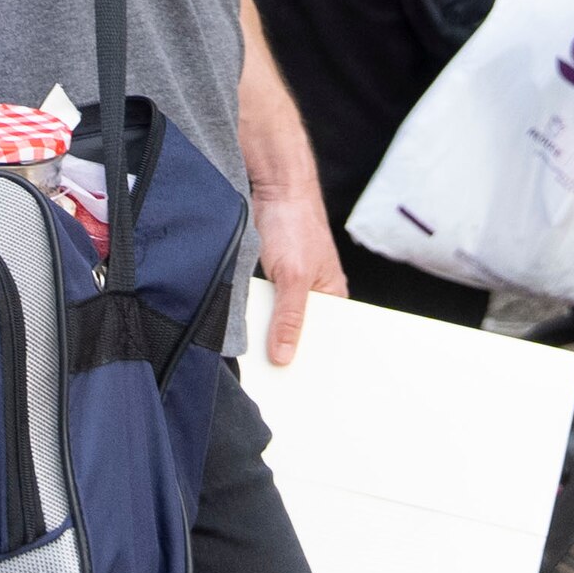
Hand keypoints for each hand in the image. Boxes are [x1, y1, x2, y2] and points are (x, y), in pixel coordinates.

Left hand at [250, 176, 346, 366]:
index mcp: (332, 296)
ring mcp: (288, 286)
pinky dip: (251, 315)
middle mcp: (312, 294)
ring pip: (276, 321)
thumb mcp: (293, 277)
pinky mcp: (267, 277)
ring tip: (251, 362)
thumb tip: (283, 356)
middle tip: (268, 379)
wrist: (273, 186)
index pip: (326, 338)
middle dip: (284, 350)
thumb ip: (288, 318)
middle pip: (298, 332)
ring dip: (263, 333)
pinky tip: (241, 332)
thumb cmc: (296, 222)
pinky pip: (260, 306)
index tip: (296, 387)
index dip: (311, 361)